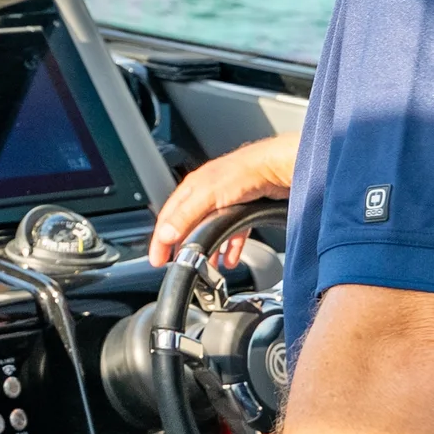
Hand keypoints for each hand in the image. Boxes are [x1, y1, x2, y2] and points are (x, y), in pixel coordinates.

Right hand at [146, 133, 297, 266]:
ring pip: (210, 231)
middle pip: (188, 225)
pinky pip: (233, 232)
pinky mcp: (245, 208)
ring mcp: (226, 201)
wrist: (277, 166)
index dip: (160, 239)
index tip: (156, 259)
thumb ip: (186, 216)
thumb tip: (165, 235)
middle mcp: (206, 194)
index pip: (168, 217)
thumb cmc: (244, 172)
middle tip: (178, 264)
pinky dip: (230, 247)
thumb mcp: (208, 196)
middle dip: (182, 247)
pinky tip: (231, 259)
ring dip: (207, 250)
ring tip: (205, 267)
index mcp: (192, 189)